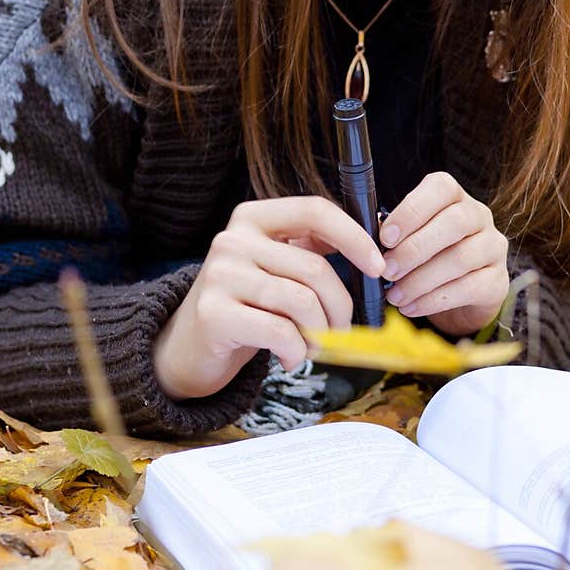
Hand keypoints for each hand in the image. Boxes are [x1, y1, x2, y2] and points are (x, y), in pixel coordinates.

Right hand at [152, 196, 384, 399]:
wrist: (191, 346)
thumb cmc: (248, 305)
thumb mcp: (276, 268)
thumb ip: (311, 252)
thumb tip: (371, 254)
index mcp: (253, 218)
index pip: (315, 211)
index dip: (354, 237)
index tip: (377, 266)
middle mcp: (233, 239)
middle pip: (315, 269)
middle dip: (341, 306)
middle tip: (341, 331)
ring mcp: (220, 275)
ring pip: (302, 302)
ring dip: (321, 334)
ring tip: (313, 346)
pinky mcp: (214, 313)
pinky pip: (281, 332)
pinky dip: (298, 352)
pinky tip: (291, 358)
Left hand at [380, 172, 509, 336]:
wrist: (462, 296)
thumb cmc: (429, 258)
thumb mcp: (412, 239)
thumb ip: (395, 235)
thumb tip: (368, 243)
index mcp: (455, 197)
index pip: (441, 188)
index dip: (412, 210)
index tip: (385, 237)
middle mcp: (479, 216)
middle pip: (454, 222)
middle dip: (414, 248)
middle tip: (387, 271)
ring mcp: (493, 248)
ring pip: (461, 258)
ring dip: (421, 280)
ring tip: (394, 295)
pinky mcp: (498, 280)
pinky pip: (468, 288)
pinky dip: (434, 300)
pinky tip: (411, 307)